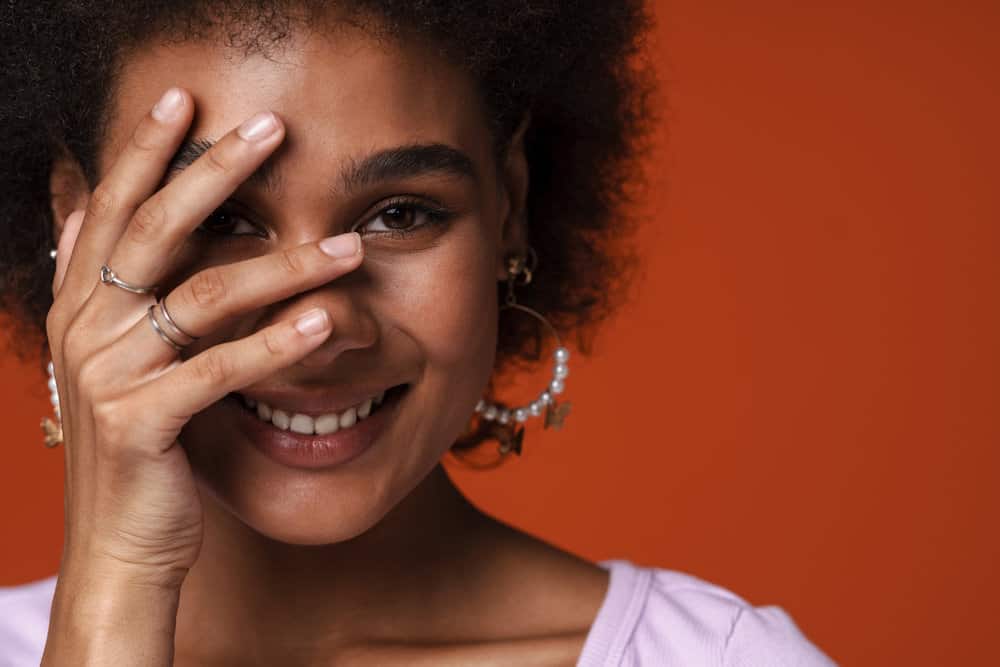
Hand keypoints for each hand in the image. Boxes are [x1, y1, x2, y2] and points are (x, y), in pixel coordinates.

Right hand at [45, 87, 363, 588]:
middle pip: (154, 230)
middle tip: (273, 128)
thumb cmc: (143, 448)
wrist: (122, 543)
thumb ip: (120, 294)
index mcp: (83, 307)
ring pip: (203, 296)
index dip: (143, 151)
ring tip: (347, 249)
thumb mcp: (123, 361)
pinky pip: (219, 369)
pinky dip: (277, 343)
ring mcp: (108, 375)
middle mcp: (85, 330)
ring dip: (282, 266)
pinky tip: (328, 321)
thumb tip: (95, 220)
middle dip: (214, 172)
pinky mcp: (142, 423)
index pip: (111, 208)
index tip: (183, 98)